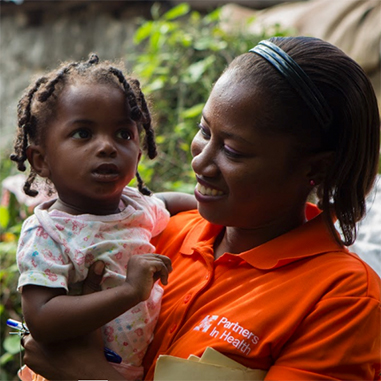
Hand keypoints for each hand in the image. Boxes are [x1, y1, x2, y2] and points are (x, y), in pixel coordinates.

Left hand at [22, 261, 122, 379]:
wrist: (86, 375)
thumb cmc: (88, 345)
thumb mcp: (90, 316)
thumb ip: (91, 288)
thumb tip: (99, 264)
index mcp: (40, 325)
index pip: (41, 311)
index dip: (52, 308)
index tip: (60, 308)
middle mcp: (30, 340)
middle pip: (39, 323)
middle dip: (49, 322)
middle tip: (63, 323)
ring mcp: (30, 355)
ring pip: (37, 337)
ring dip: (47, 336)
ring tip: (62, 336)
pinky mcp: (33, 366)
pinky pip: (36, 352)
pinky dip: (45, 350)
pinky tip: (58, 349)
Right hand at [126, 254, 171, 300]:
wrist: (131, 296)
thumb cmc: (139, 289)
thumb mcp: (149, 276)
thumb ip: (156, 270)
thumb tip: (168, 265)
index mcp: (135, 259)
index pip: (152, 256)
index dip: (161, 262)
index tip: (167, 270)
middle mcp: (137, 257)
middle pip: (157, 256)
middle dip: (166, 263)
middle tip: (170, 271)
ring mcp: (141, 260)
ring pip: (160, 261)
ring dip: (165, 271)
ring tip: (165, 281)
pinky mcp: (146, 265)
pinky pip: (161, 265)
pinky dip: (165, 273)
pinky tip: (164, 282)